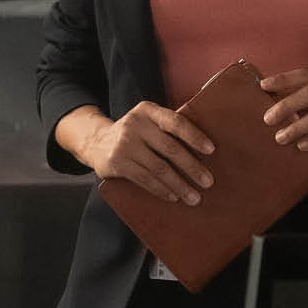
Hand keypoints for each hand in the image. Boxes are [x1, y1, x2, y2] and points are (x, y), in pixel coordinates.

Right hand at [82, 102, 214, 204]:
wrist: (96, 143)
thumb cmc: (134, 134)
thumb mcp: (147, 122)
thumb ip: (167, 128)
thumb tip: (204, 147)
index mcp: (148, 111)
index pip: (175, 122)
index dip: (194, 136)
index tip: (211, 150)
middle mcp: (135, 124)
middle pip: (170, 148)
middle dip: (192, 167)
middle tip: (208, 181)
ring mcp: (124, 144)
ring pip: (159, 168)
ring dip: (180, 185)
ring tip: (194, 197)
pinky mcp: (116, 163)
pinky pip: (145, 179)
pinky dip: (162, 189)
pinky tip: (174, 196)